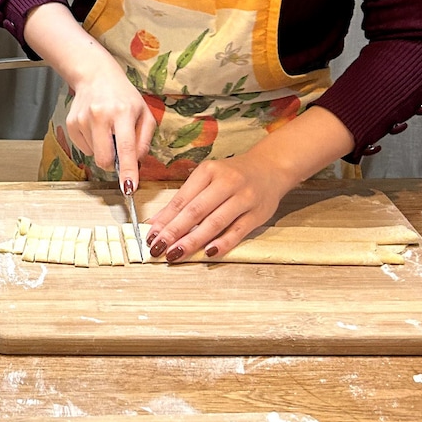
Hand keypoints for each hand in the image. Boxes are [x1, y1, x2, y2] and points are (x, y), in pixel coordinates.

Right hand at [65, 65, 156, 186]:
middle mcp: (100, 116)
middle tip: (118, 148)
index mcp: (123, 112)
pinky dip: (93, 144)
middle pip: (104, 158)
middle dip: (112, 163)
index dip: (127, 171)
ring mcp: (83, 119)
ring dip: (103, 148)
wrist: (95, 76)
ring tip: (107, 128)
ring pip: (94, 155)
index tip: (128, 188)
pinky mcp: (71, 123)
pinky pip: (84, 149)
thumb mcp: (144, 113)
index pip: (126, 148)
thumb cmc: (123, 96)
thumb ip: (144, 140)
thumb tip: (136, 163)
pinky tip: (96, 128)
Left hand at [145, 148, 295, 260]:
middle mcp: (226, 182)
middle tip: (158, 248)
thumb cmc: (232, 175)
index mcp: (209, 171)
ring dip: (193, 240)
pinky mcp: (257, 214)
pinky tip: (207, 253)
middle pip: (196, 211)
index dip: (165, 219)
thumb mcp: (207, 178)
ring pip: (215, 222)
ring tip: (175, 253)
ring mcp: (244, 198)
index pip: (182, 198)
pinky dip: (222, 243)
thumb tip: (158, 221)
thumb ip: (185, 198)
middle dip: (174, 231)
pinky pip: (237, 231)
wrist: (270, 168)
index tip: (151, 234)